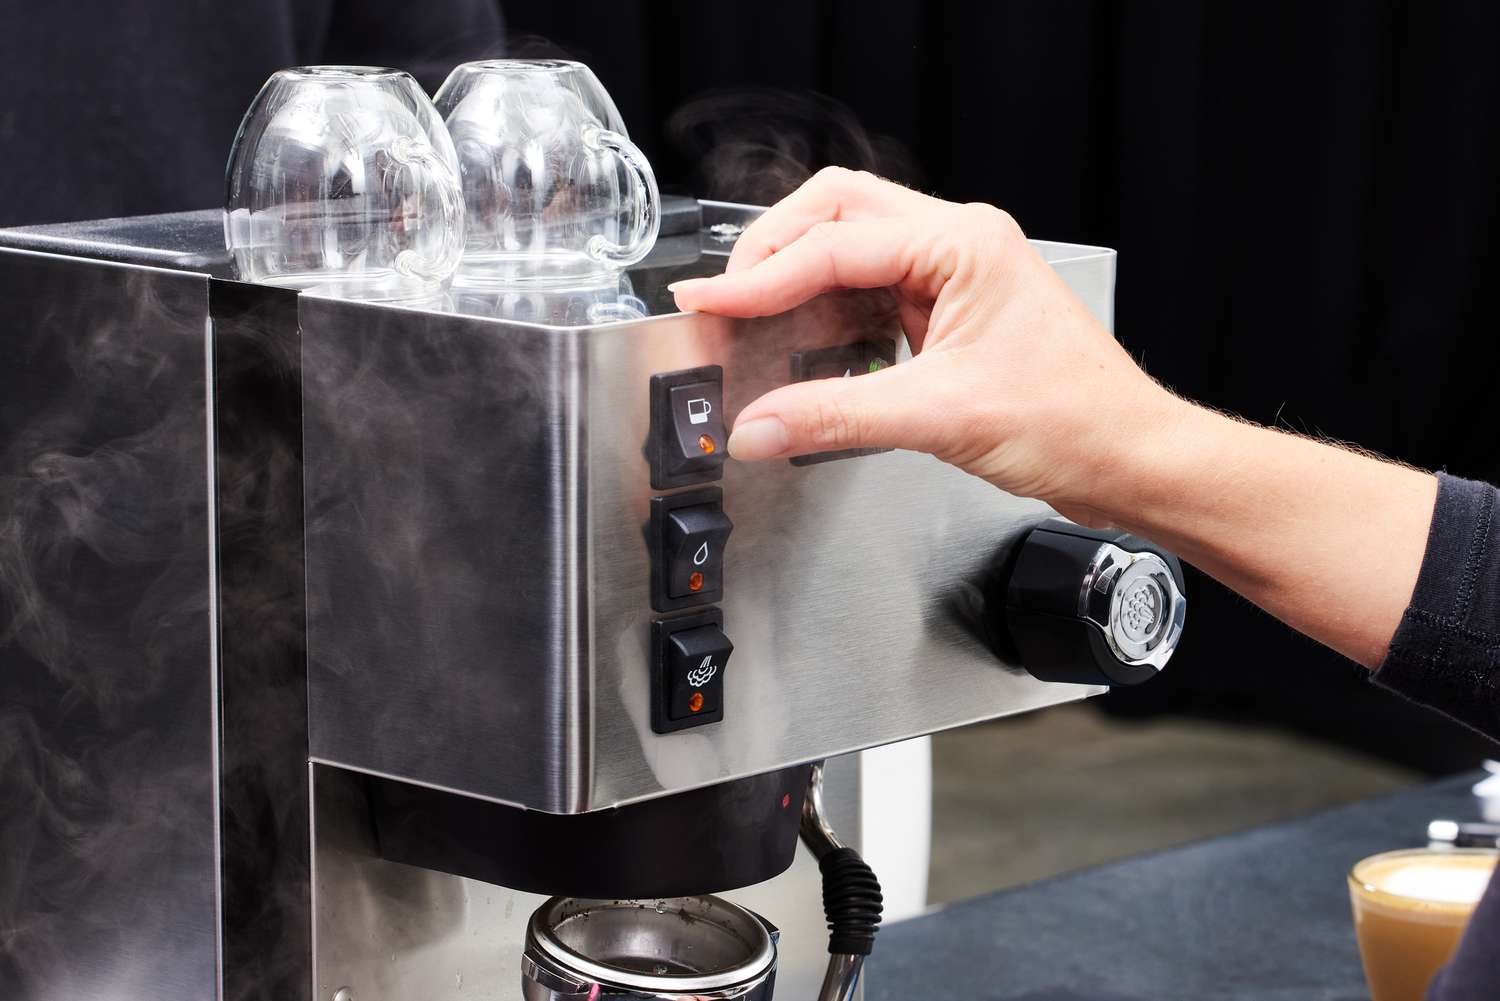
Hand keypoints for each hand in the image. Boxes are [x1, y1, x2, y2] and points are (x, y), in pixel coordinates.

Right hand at [669, 167, 1180, 524]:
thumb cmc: (1077, 421)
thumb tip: (757, 426)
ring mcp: (953, 276)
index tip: (709, 303)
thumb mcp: (939, 417)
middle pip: (835, 211)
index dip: (761, 278)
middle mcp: (957, 244)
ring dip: (797, 279)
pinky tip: (803, 347)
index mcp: (962, 242)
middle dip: (772, 251)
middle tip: (724, 297)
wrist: (1129, 460)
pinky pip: (869, 293)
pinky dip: (826, 314)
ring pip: (850, 246)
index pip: (834, 244)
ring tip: (751, 320)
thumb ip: (834, 418)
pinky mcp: (948, 314)